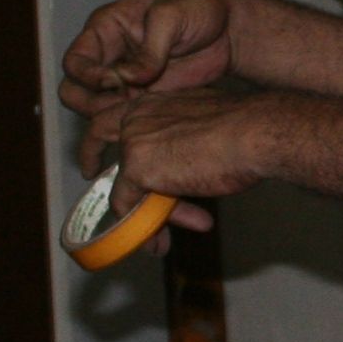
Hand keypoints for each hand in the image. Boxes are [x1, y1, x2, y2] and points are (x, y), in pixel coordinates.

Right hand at [59, 0, 231, 116]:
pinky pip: (120, 119)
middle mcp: (107, 56)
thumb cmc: (199, 10)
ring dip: (110, 116)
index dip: (87, 76)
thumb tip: (129, 77)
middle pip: (73, 90)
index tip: (115, 82)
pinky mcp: (140, 99)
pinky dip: (129, 124)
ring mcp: (121, 80)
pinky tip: (153, 119)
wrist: (227, 32)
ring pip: (93, 109)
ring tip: (142, 109)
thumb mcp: (174, 16)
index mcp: (105, 28)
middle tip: (125, 102)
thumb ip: (150, 46)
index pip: (74, 61)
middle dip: (92, 102)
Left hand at [79, 88, 278, 242]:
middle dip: (93, 157)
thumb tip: (184, 176)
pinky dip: (143, 229)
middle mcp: (137, 114)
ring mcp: (133, 141)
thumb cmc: (246, 129)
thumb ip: (185, 147)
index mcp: (157, 99)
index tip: (103, 141)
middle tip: (88, 172)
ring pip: (123, 185)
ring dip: (138, 216)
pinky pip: (128, 206)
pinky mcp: (136, 168)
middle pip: (105, 138)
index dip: (107, 130)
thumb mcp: (207, 130)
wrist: (255, 133)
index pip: (120, 113)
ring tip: (155, 241)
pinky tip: (159, 242)